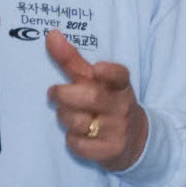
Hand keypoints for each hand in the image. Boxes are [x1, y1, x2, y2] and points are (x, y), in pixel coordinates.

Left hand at [45, 30, 146, 171]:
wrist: (134, 140)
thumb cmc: (106, 104)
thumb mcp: (94, 81)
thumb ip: (72, 60)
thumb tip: (51, 35)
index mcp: (120, 85)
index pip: (119, 75)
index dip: (109, 72)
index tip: (97, 69)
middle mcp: (121, 105)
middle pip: (91, 97)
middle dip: (64, 94)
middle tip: (53, 93)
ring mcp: (118, 129)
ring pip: (79, 122)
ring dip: (64, 117)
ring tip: (66, 115)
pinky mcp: (111, 151)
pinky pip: (79, 144)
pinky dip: (71, 140)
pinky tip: (77, 135)